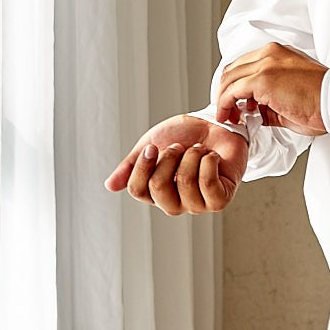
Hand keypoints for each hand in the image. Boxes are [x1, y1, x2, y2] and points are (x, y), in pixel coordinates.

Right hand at [103, 114, 246, 214]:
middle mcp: (174, 203)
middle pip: (158, 187)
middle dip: (168, 158)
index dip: (142, 166)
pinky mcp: (219, 200)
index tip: (152, 147)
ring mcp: (197, 204)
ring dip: (192, 156)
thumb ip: (130, 165)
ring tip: (198, 150)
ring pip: (185, 182)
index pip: (137, 189)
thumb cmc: (183, 136)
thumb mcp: (150, 144)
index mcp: (154, 192)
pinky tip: (212, 156)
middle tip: (179, 147)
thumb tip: (109, 186)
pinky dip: (208, 161)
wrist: (214, 125)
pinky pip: (208, 184)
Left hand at [214, 42, 328, 136]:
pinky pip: (232, 92)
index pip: (244, 65)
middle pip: (232, 70)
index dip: (234, 85)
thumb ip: (268, 100)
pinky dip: (225, 105)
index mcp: (277, 54)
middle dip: (225, 92)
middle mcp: (269, 54)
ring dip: (223, 100)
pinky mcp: (262, 79)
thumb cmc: (321, 102)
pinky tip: (229, 117)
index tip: (233, 102)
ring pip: (229, 80)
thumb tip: (253, 111)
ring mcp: (265, 64)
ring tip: (227, 117)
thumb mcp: (290, 95)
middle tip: (226, 111)